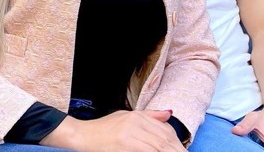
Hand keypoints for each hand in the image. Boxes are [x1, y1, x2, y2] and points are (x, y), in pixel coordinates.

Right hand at [42, 110, 185, 151]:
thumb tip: (168, 114)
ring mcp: (130, 134)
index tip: (182, 150)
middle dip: (176, 149)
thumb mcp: (125, 117)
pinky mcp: (125, 145)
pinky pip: (147, 151)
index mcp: (137, 116)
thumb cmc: (102, 130)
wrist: (81, 136)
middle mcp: (135, 123)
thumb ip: (148, 117)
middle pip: (164, 139)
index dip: (176, 143)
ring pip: (158, 146)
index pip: (164, 130)